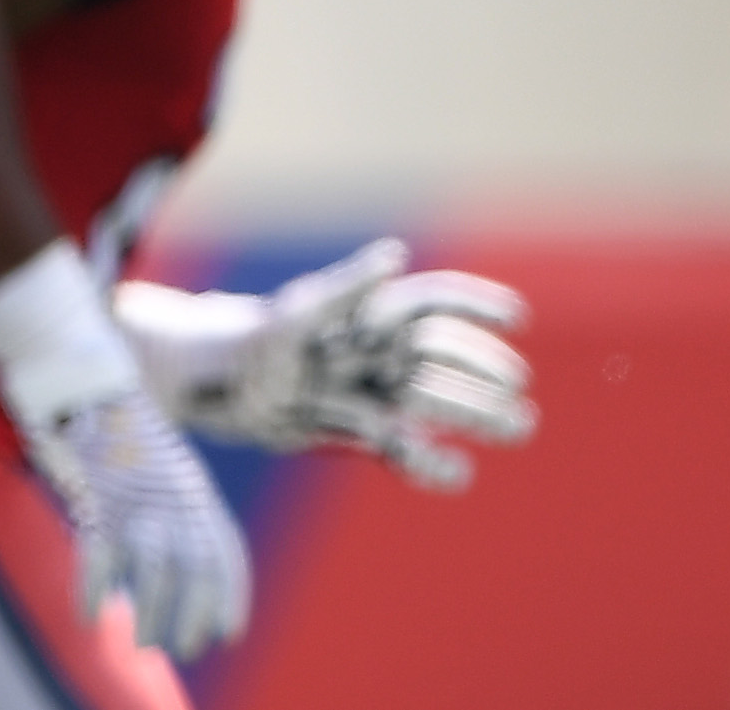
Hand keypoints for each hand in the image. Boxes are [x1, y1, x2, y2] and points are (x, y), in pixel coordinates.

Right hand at [22, 389, 252, 660]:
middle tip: (185, 649)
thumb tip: (192, 570)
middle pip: (194, 569)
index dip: (231, 597)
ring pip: (152, 569)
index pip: (226, 553)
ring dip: (150, 613)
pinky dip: (92, 588)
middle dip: (193, 615)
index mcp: (198, 491)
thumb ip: (187, 513)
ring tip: (145, 644)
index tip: (230, 634)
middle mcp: (175, 497)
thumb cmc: (133, 435)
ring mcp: (136, 497)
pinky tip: (89, 616)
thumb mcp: (175, 470)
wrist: (92, 386)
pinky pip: (98, 553)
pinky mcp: (96, 497)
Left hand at [112, 238, 536, 490]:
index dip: (476, 306)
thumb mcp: (296, 314)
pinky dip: (428, 462)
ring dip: (475, 416)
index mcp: (364, 314)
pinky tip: (455, 474)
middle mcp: (372, 351)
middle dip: (485, 377)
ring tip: (515, 429)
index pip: (432, 303)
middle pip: (442, 361)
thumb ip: (346, 289)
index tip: (518, 320)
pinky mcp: (349, 430)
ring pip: (432, 403)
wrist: (207, 385)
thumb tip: (394, 256)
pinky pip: (399, 447)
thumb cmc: (249, 338)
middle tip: (523, 404)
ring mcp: (364, 391)